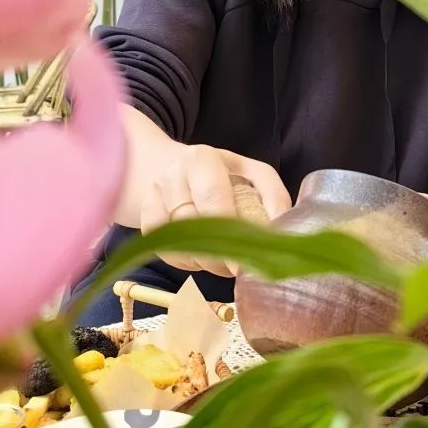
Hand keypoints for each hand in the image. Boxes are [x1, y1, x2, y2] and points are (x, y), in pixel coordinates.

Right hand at [115, 108, 290, 276]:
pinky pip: (159, 246)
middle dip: (215, 255)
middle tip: (235, 269)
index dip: (228, 233)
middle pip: (190, 224)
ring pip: (172, 239)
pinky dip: (181, 260)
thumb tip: (284, 232)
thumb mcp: (255, 174)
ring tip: (220, 264)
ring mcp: (153, 193)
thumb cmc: (226, 175)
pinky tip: (198, 259)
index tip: (243, 265)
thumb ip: (273, 197)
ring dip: (199, 260)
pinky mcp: (143, 212)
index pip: (212, 199)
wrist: (179, 167)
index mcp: (202, 158)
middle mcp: (173, 173)